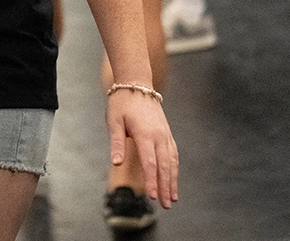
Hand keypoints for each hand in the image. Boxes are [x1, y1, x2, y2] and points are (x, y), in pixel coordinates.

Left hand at [107, 89, 178, 208]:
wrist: (136, 83)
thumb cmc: (122, 102)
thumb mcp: (114, 120)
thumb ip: (117, 142)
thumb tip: (116, 163)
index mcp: (145, 133)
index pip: (149, 162)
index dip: (151, 180)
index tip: (152, 196)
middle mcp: (158, 135)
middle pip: (164, 165)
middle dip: (165, 186)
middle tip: (165, 205)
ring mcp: (165, 133)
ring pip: (171, 161)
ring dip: (172, 180)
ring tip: (172, 198)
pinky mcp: (166, 132)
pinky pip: (173, 153)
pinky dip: (175, 168)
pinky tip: (174, 178)